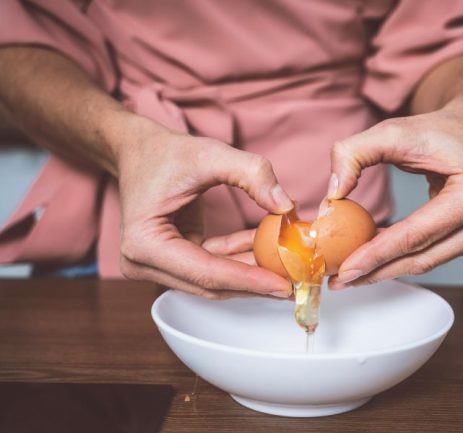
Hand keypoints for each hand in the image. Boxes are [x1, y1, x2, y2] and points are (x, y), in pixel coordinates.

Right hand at [115, 116, 293, 298]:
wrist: (138, 150)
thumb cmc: (166, 152)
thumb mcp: (211, 154)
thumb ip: (252, 174)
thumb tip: (286, 207)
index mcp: (145, 245)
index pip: (207, 273)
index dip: (249, 281)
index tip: (284, 286)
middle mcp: (144, 263)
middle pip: (211, 284)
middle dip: (255, 282)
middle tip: (296, 282)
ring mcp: (156, 265)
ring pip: (215, 279)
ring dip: (252, 270)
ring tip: (289, 263)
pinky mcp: (172, 260)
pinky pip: (213, 265)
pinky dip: (240, 255)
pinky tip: (268, 245)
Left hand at [327, 101, 462, 287]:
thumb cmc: (436, 130)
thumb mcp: (391, 131)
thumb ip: (353, 154)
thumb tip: (334, 195)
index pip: (416, 235)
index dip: (376, 255)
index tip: (343, 270)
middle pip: (422, 258)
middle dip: (376, 271)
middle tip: (338, 280)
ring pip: (427, 262)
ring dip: (386, 267)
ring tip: (349, 271)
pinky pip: (434, 254)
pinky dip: (402, 257)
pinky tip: (374, 255)